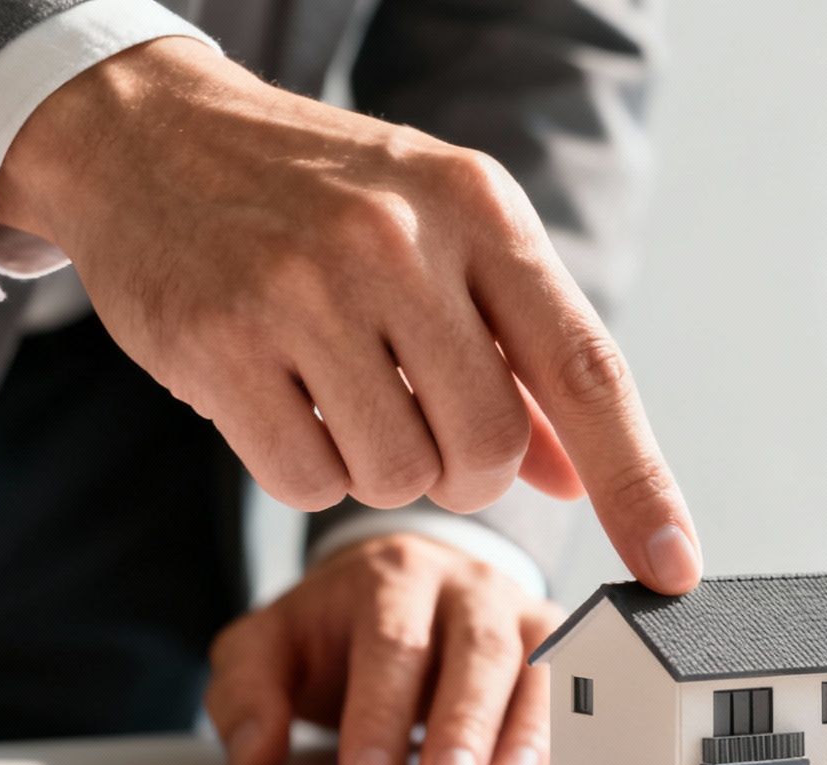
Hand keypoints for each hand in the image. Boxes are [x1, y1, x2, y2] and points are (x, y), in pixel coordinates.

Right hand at [0, 38, 701, 593]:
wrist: (152, 136)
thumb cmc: (325, 201)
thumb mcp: (444, 237)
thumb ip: (520, 356)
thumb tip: (577, 479)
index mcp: (480, 211)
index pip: (587, 371)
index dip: (637, 482)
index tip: (673, 566)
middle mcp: (399, 242)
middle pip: (488, 445)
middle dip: (467, 472)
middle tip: (424, 426)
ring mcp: (303, 288)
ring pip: (398, 474)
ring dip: (382, 470)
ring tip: (343, 395)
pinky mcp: (218, 341)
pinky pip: (305, 483)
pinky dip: (306, 472)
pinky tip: (283, 402)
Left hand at [204, 533, 562, 764]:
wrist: (401, 590)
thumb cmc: (336, 634)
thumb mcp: (269, 649)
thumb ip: (246, 694)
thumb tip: (256, 756)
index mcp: (391, 575)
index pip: (392, 643)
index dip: (380, 713)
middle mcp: (467, 584)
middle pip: (477, 650)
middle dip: (463, 724)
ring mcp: (520, 609)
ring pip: (539, 664)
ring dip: (528, 731)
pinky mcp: (557, 641)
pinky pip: (573, 684)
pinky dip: (564, 732)